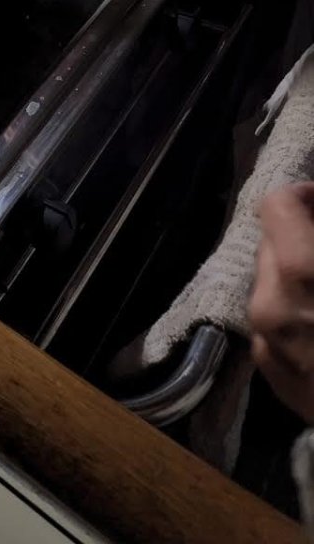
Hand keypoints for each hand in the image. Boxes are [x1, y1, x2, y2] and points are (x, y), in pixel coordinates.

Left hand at [250, 183, 313, 422]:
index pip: (277, 204)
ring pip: (272, 286)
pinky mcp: (276, 379)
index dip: (308, 197)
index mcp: (302, 271)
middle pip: (271, 243)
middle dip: (303, 237)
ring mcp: (269, 345)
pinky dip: (298, 316)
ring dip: (299, 277)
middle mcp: (272, 304)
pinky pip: (276, 327)